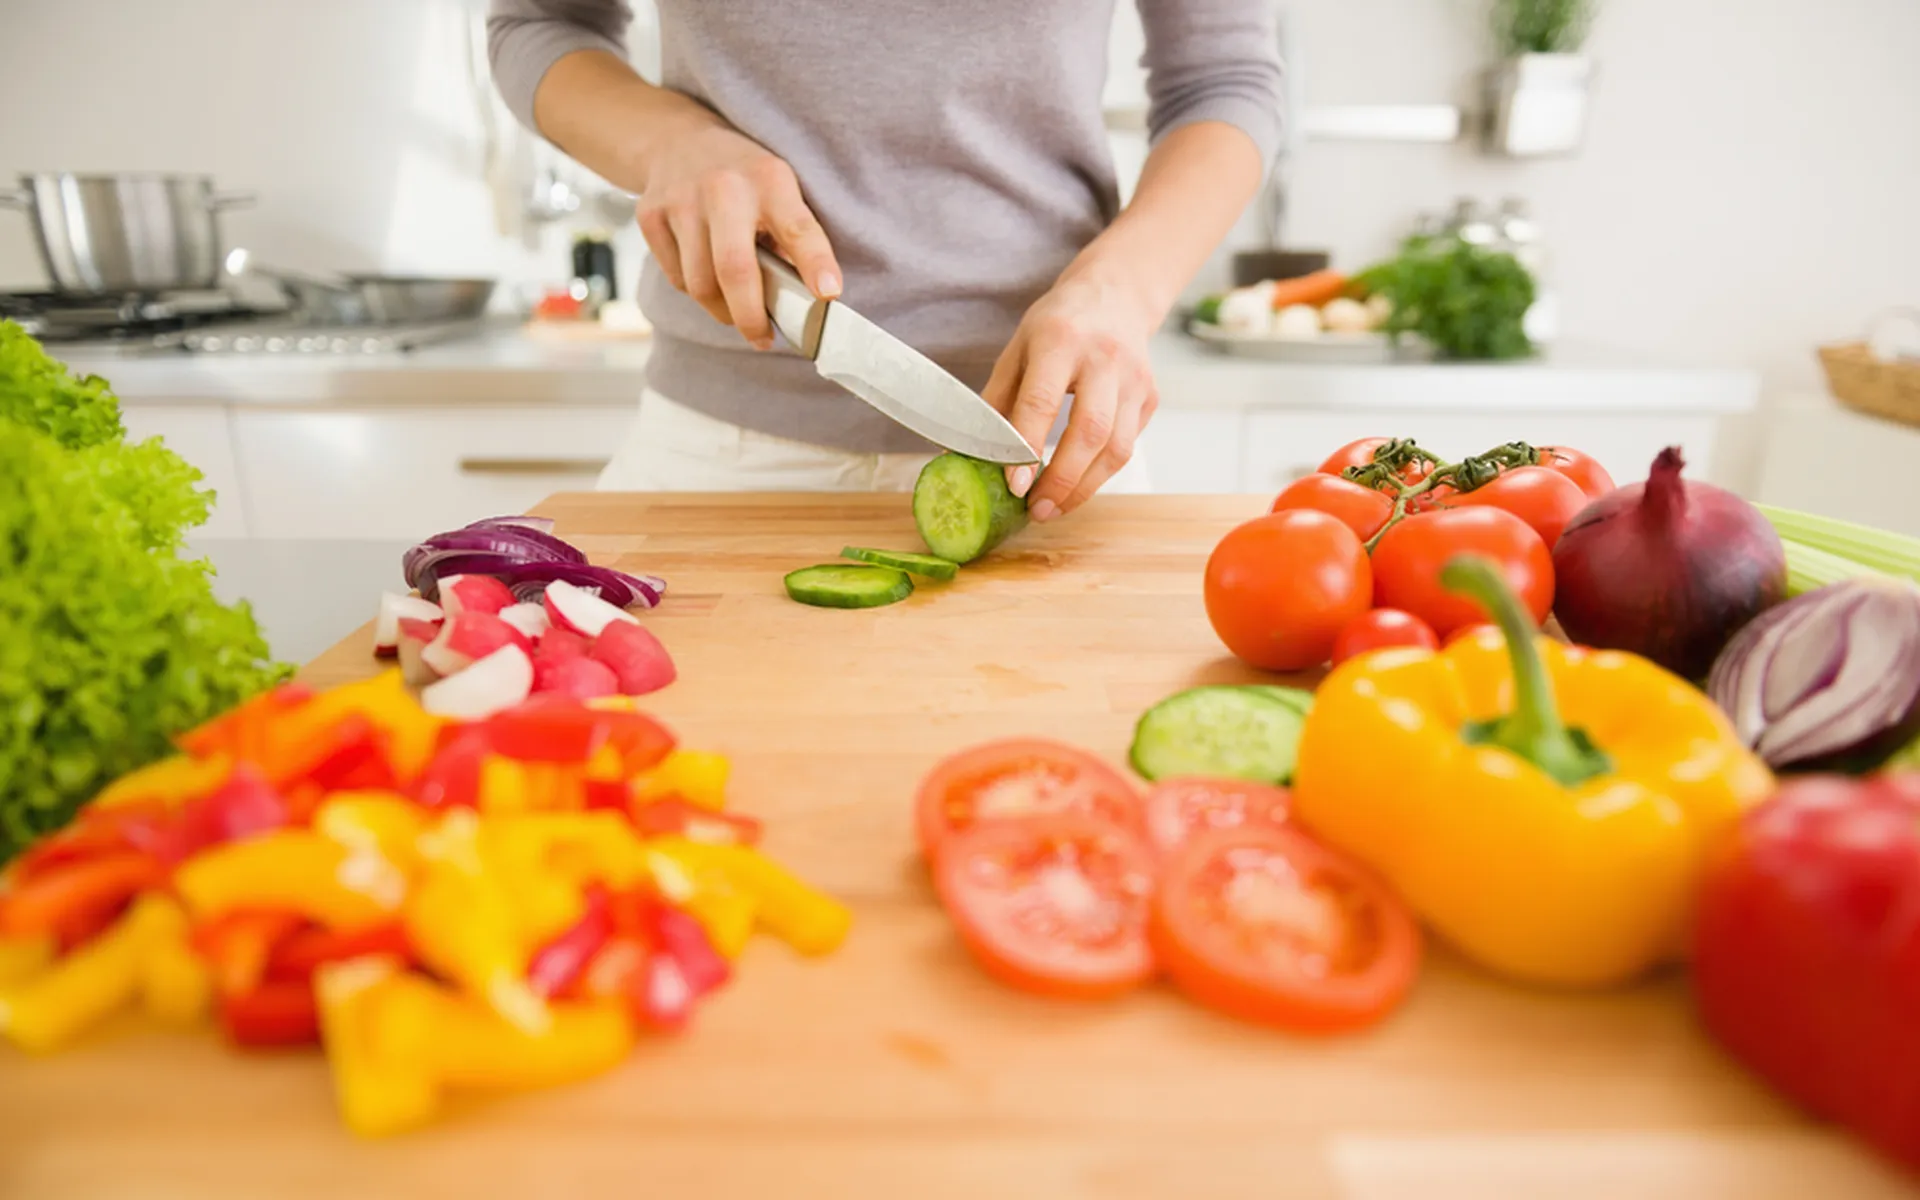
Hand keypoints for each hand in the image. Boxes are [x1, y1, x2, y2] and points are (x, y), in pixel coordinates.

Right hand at [634, 124, 841, 348]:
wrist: (676, 142)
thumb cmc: (743, 179)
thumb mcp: (778, 189)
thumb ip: (790, 237)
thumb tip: (803, 299)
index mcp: (769, 179)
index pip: (797, 227)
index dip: (815, 263)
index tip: (828, 294)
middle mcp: (723, 188)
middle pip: (734, 269)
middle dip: (751, 316)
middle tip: (763, 339)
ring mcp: (681, 201)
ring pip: (700, 285)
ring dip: (723, 311)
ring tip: (738, 312)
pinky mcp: (650, 216)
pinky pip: (677, 278)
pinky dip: (696, 291)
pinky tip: (708, 278)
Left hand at [982, 269, 1159, 520]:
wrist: (1116, 295)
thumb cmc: (1058, 324)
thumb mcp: (1018, 349)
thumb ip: (997, 400)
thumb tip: (967, 454)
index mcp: (1060, 339)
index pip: (1043, 401)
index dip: (1027, 447)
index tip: (1015, 485)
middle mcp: (1104, 358)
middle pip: (1090, 431)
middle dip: (1062, 480)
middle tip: (1036, 510)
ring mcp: (1134, 379)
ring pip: (1117, 448)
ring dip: (1084, 488)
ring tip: (1054, 508)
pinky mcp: (1149, 398)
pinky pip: (1127, 446)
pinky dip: (1100, 473)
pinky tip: (1076, 484)